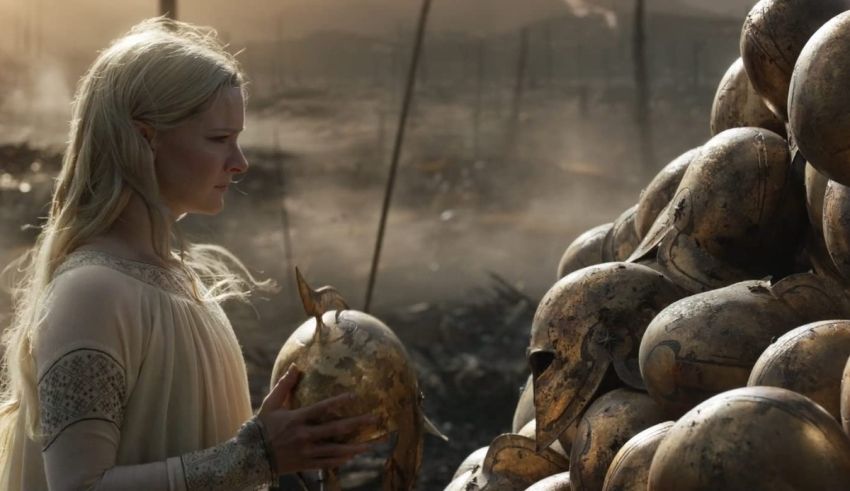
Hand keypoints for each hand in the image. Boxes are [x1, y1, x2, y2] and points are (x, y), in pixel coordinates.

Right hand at [257, 363, 376, 473]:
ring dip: (354, 448)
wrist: (251, 456)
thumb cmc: (261, 427)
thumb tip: (295, 366)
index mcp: (296, 419)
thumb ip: (284, 386)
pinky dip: (340, 461)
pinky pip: (326, 464)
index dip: (339, 401)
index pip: (322, 408)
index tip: (355, 396)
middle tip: (374, 419)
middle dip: (357, 424)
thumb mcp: (270, 404)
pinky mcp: (305, 464)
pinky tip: (351, 457)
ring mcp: (305, 452)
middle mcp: (304, 436)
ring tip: (369, 445)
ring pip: (335, 450)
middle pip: (335, 429)